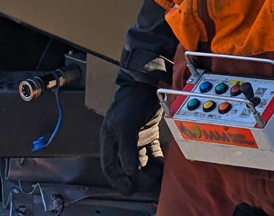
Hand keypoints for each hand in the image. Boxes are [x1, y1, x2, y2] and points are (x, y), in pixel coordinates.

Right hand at [98, 79, 163, 193]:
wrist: (148, 83)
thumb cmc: (131, 101)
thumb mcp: (126, 124)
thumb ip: (126, 149)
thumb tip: (129, 172)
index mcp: (109, 139)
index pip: (110, 166)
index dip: (118, 180)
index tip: (129, 190)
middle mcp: (121, 141)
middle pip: (127, 167)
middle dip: (137, 178)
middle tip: (148, 185)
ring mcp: (135, 138)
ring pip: (141, 162)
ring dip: (148, 172)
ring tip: (158, 179)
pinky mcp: (149, 135)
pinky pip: (152, 154)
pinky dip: (157, 162)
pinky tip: (163, 168)